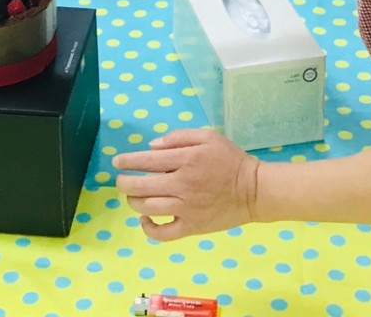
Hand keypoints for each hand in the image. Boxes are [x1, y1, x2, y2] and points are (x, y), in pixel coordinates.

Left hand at [113, 129, 259, 240]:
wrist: (253, 190)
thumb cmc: (230, 159)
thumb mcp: (208, 136)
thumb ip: (178, 137)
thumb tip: (152, 147)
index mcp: (186, 160)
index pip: (146, 161)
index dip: (127, 161)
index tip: (117, 162)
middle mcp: (182, 185)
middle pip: (141, 186)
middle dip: (124, 183)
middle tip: (120, 180)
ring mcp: (185, 209)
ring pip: (147, 208)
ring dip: (133, 202)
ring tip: (132, 196)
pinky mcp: (191, 228)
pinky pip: (163, 233)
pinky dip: (148, 228)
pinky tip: (145, 219)